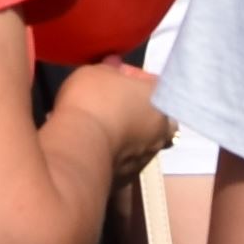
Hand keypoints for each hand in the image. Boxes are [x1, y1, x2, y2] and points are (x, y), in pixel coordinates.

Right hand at [43, 59, 174, 179]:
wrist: (82, 147)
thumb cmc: (93, 99)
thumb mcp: (97, 71)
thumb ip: (110, 68)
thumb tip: (115, 66)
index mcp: (160, 98)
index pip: (157, 83)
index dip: (136, 78)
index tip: (118, 76)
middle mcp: (162, 129)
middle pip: (156, 115)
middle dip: (140, 109)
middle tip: (116, 103)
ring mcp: (148, 156)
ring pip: (143, 139)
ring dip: (129, 132)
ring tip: (102, 126)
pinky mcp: (131, 177)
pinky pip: (126, 158)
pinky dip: (116, 151)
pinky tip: (96, 145)